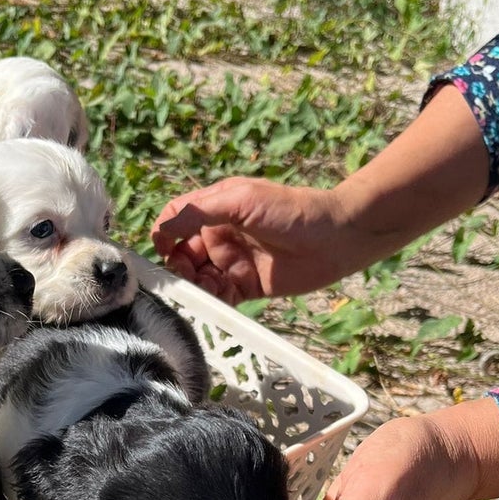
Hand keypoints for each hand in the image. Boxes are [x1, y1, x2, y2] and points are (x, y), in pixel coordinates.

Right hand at [150, 178, 353, 303]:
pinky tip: (219, 296)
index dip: (164, 233)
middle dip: (179, 265)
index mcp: (217, 208)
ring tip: (206, 285)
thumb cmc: (291, 211)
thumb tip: (163, 227)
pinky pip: (219, 296)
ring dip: (195, 284)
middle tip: (189, 272)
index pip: (177, 218)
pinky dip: (213, 299)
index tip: (163, 248)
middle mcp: (222, 234)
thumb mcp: (241, 200)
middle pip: (183, 253)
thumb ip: (199, 212)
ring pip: (198, 277)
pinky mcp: (247, 286)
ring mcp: (234, 261)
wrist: (336, 239)